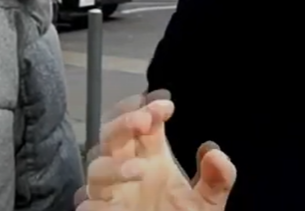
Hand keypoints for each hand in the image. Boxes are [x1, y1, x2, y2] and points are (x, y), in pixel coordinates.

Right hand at [74, 91, 235, 209]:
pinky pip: (88, 205)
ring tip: (139, 168)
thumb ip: (216, 179)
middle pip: (113, 133)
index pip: (143, 120)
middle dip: (124, 121)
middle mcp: (126, 167)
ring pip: (96, 167)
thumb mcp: (207, 203)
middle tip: (145, 119)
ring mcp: (111, 192)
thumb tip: (213, 151)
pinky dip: (95, 203)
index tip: (166, 104)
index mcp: (151, 156)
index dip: (149, 107)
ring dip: (114, 165)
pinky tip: (112, 204)